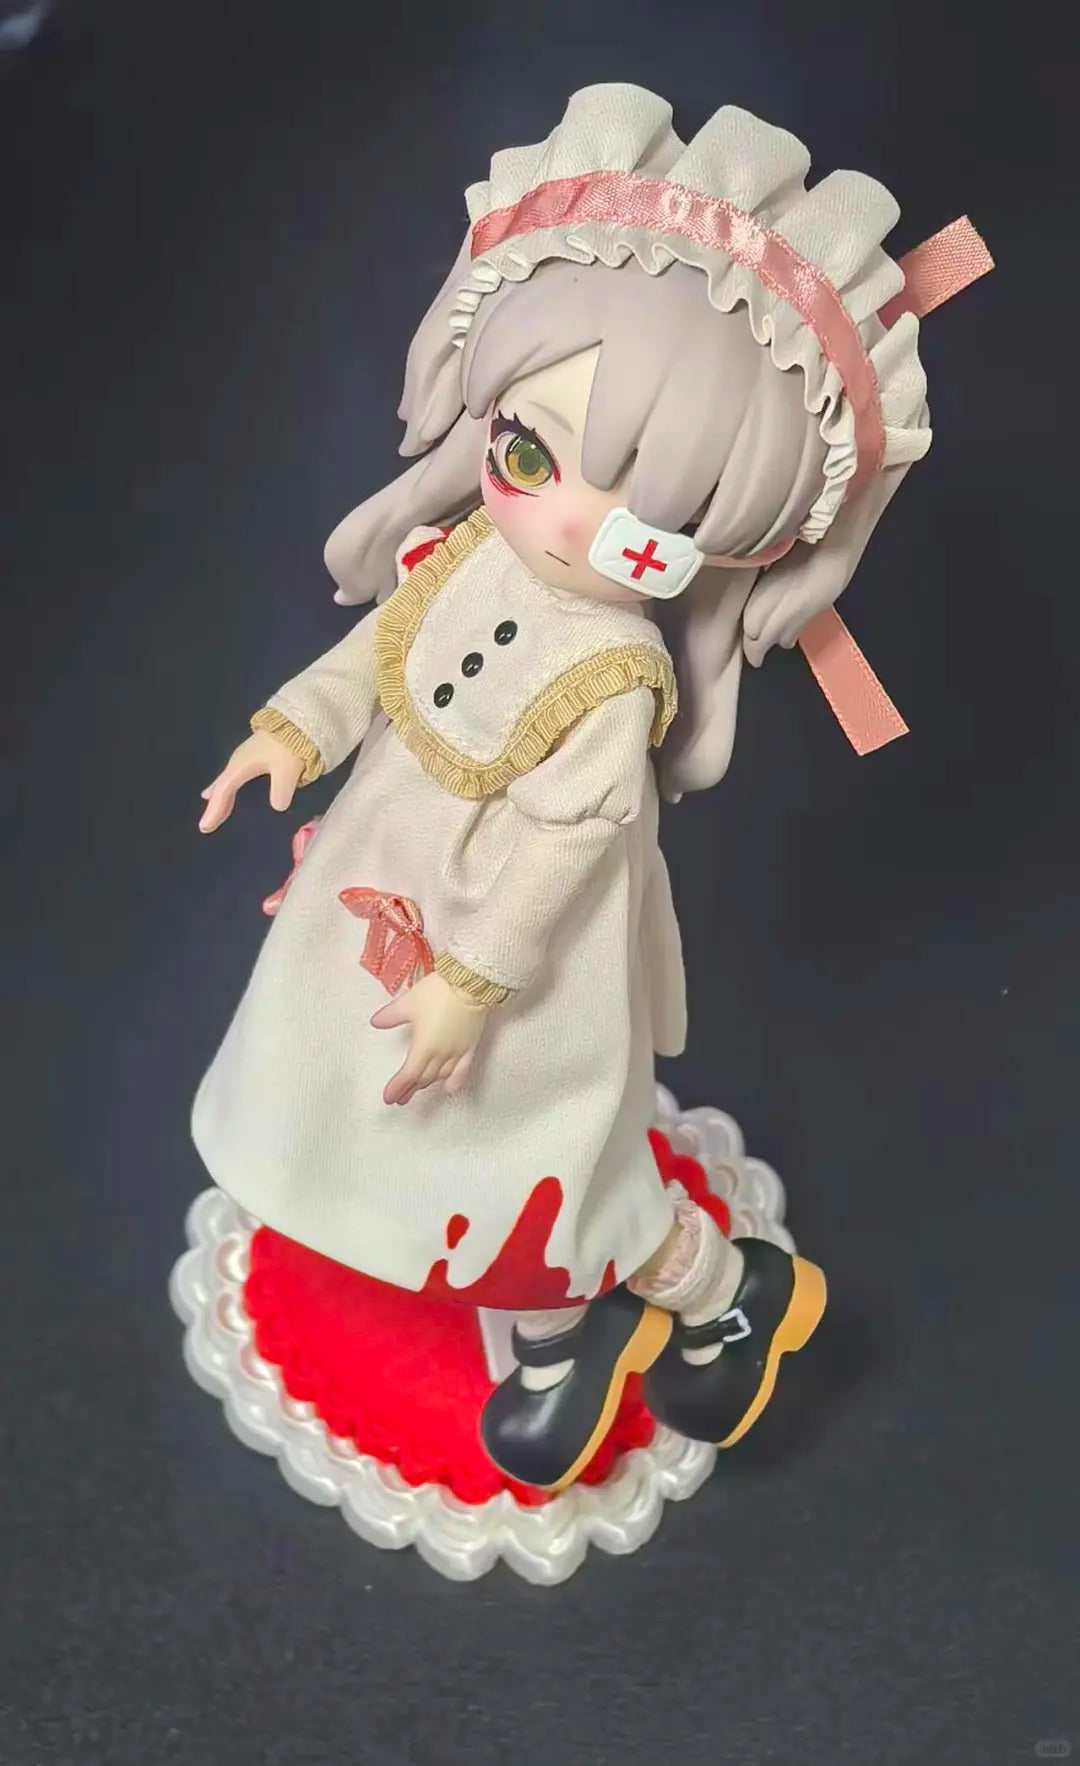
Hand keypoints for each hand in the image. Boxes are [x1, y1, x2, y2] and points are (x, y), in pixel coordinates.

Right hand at [199, 732, 304, 832]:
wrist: (298, 720)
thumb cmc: (289, 746)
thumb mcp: (287, 770)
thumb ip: (281, 789)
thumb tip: (277, 806)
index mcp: (241, 766)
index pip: (224, 792)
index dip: (215, 811)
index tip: (205, 828)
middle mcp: (239, 762)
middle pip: (222, 787)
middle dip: (215, 805)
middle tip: (206, 825)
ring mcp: (245, 757)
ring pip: (227, 780)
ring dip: (220, 794)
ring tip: (210, 802)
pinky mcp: (254, 755)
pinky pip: (235, 775)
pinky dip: (228, 784)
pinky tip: (229, 785)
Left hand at [371, 971, 488, 1105]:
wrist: (470, 985)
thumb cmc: (438, 993)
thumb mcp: (408, 1003)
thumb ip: (391, 1016)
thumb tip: (375, 1022)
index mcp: (423, 1047)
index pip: (408, 1074)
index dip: (397, 1088)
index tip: (389, 1098)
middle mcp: (440, 1055)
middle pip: (423, 1078)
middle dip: (410, 1089)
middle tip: (401, 1098)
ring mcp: (457, 1053)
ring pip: (440, 1076)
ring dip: (428, 1085)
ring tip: (418, 1090)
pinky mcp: (470, 1047)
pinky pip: (463, 1071)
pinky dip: (455, 1082)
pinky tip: (450, 1090)